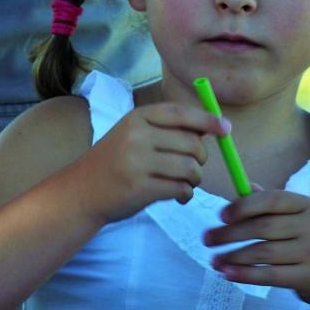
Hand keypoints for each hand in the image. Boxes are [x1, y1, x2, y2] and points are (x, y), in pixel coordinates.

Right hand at [75, 103, 229, 225]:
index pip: (181, 113)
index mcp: (138, 117)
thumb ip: (167, 129)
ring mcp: (137, 162)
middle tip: (193, 168)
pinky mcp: (140, 188)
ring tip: (185, 184)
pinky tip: (177, 196)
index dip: (208, 120)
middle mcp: (137, 136)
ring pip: (190, 168)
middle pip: (192, 143)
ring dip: (194, 179)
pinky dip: (185, 194)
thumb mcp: (135, 134)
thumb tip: (212, 126)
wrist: (82, 191)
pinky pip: (180, 189)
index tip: (226, 129)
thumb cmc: (116, 162)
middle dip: (201, 158)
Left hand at [203, 190, 309, 303]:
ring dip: (233, 257)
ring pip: (263, 253)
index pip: (270, 200)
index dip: (243, 206)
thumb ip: (271, 203)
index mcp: (306, 204)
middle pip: (262, 227)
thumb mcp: (298, 217)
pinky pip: (270, 275)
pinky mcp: (309, 277)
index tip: (220, 215)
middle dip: (229, 234)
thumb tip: (242, 188)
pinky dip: (245, 275)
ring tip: (214, 260)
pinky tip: (228, 273)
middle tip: (206, 239)